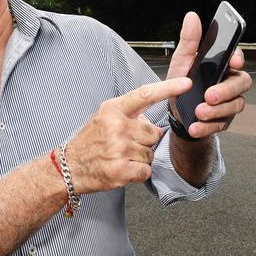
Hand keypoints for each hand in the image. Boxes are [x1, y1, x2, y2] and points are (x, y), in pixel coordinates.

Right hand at [66, 77, 191, 193]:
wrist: (69, 166)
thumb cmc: (89, 142)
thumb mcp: (105, 118)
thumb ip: (130, 115)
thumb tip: (154, 125)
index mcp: (113, 110)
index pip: (146, 95)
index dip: (168, 88)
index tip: (185, 83)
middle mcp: (117, 127)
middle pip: (153, 132)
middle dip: (144, 140)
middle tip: (125, 143)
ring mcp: (119, 149)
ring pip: (150, 153)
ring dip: (140, 157)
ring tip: (121, 156)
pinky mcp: (121, 170)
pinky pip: (146, 170)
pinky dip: (138, 172)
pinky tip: (123, 168)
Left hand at [167, 12, 251, 138]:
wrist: (176, 112)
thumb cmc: (182, 83)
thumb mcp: (181, 61)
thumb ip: (189, 41)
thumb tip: (192, 17)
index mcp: (221, 65)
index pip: (237, 58)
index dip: (238, 58)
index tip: (233, 62)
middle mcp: (229, 82)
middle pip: (241, 83)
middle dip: (226, 90)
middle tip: (209, 95)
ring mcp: (229, 102)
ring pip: (235, 105)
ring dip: (216, 111)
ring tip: (199, 112)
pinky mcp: (224, 120)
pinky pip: (222, 124)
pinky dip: (208, 126)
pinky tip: (196, 126)